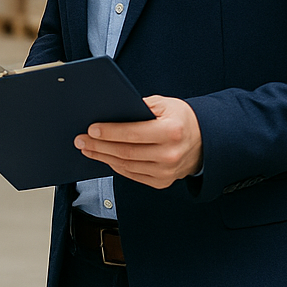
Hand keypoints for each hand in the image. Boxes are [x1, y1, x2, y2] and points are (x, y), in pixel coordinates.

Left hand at [74, 95, 202, 189]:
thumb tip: (111, 110)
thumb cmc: (181, 119)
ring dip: (103, 157)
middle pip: (126, 152)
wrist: (205, 141)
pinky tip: (104, 158)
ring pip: (126, 166)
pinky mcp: (162, 181)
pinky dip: (115, 166)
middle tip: (80, 140)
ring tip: (87, 149)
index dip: (109, 132)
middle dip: (99, 146)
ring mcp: (166, 172)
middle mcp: (170, 154)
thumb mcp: (164, 104)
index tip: (91, 129)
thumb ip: (139, 107)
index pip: (133, 134)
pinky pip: (132, 174)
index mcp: (171, 132)